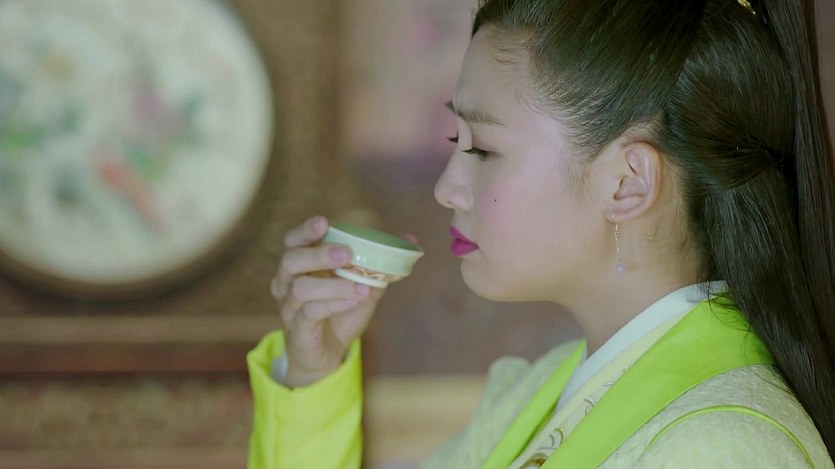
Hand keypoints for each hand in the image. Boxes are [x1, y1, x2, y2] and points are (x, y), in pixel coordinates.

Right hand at [271, 215, 385, 387]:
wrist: (328, 355)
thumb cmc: (341, 313)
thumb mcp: (364, 287)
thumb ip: (382, 265)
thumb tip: (411, 239)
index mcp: (300, 265)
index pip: (293, 241)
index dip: (305, 230)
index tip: (324, 222)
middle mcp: (287, 282)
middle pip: (291, 260)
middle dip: (318, 254)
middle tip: (346, 253)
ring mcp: (289, 307)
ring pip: (301, 288)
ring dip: (333, 285)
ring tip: (360, 287)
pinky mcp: (297, 329)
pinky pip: (309, 313)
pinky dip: (332, 304)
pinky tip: (352, 301)